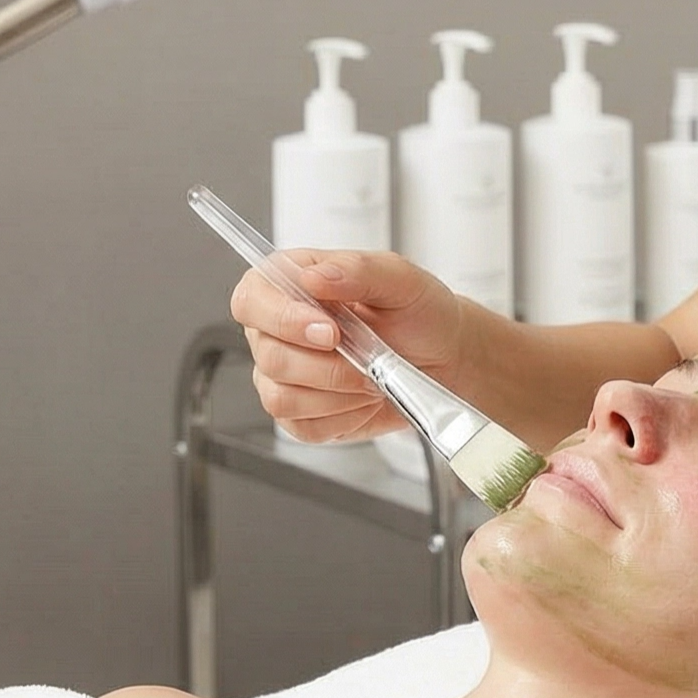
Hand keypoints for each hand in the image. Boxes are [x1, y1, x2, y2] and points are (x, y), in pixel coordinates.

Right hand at [231, 250, 466, 443]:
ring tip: (371, 376)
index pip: (251, 299)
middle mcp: (279, 329)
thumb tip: (315, 276)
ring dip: (338, 393)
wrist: (445, 358)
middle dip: (327, 365)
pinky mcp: (300, 414)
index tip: (329, 331)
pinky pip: (303, 428)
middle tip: (369, 356)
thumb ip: (357, 270)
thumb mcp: (401, 279)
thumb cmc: (420, 313)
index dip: (282, 318)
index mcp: (291, 283)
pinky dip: (344, 417)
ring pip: (281, 397)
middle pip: (269, 355)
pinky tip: (365, 398)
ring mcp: (285, 375)